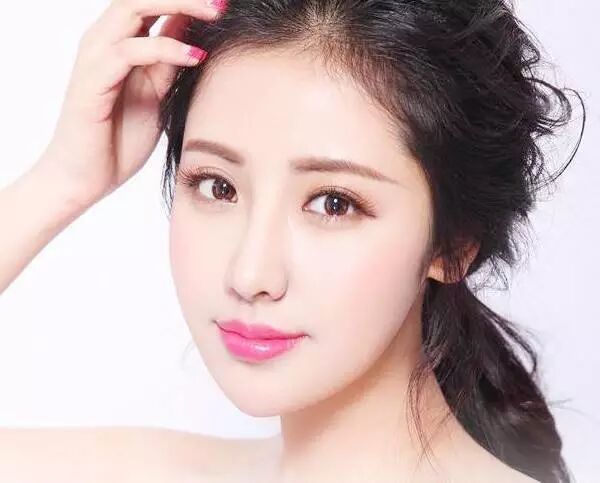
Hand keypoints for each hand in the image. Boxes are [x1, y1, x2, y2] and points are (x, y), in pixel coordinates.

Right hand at [38, 0, 223, 206]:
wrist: (85, 178)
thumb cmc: (120, 140)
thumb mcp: (157, 95)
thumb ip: (169, 64)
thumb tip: (195, 36)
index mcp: (121, 43)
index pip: (152, 4)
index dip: (187, 0)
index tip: (225, 3)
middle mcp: (104, 42)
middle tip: (223, 2)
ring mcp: (95, 59)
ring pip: (132, 9)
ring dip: (178, 6)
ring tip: (216, 14)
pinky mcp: (91, 81)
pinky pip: (128, 52)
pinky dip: (164, 49)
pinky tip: (195, 56)